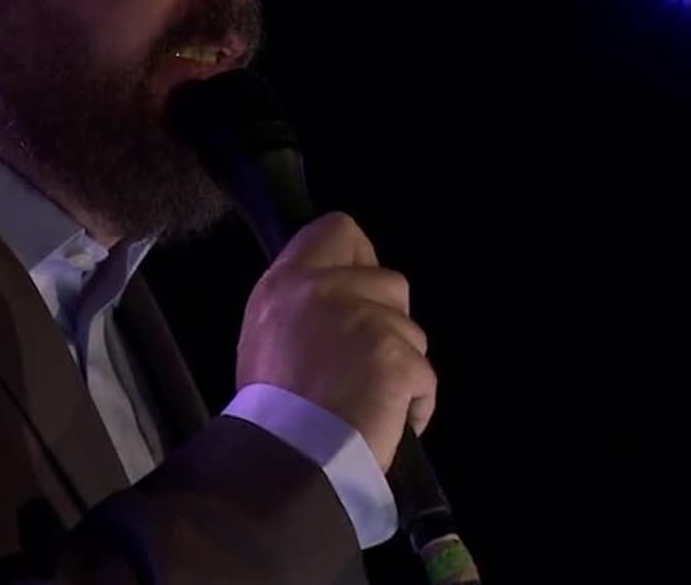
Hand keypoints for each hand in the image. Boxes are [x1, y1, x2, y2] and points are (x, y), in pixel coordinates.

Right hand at [234, 212, 436, 470]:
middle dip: (390, 322)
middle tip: (365, 365)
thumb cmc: (272, 413)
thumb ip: (301, 311)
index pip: (336, 230)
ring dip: (402, 367)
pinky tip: (386, 424)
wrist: (288, 460)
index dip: (359, 258)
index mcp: (284, 284)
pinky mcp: (396, 356)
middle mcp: (322, 289)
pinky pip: (425, 377)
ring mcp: (363, 319)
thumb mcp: (265, 342)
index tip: (359, 294)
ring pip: (413, 331)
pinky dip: (413, 405)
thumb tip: (341, 310)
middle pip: (390, 280)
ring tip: (370, 403)